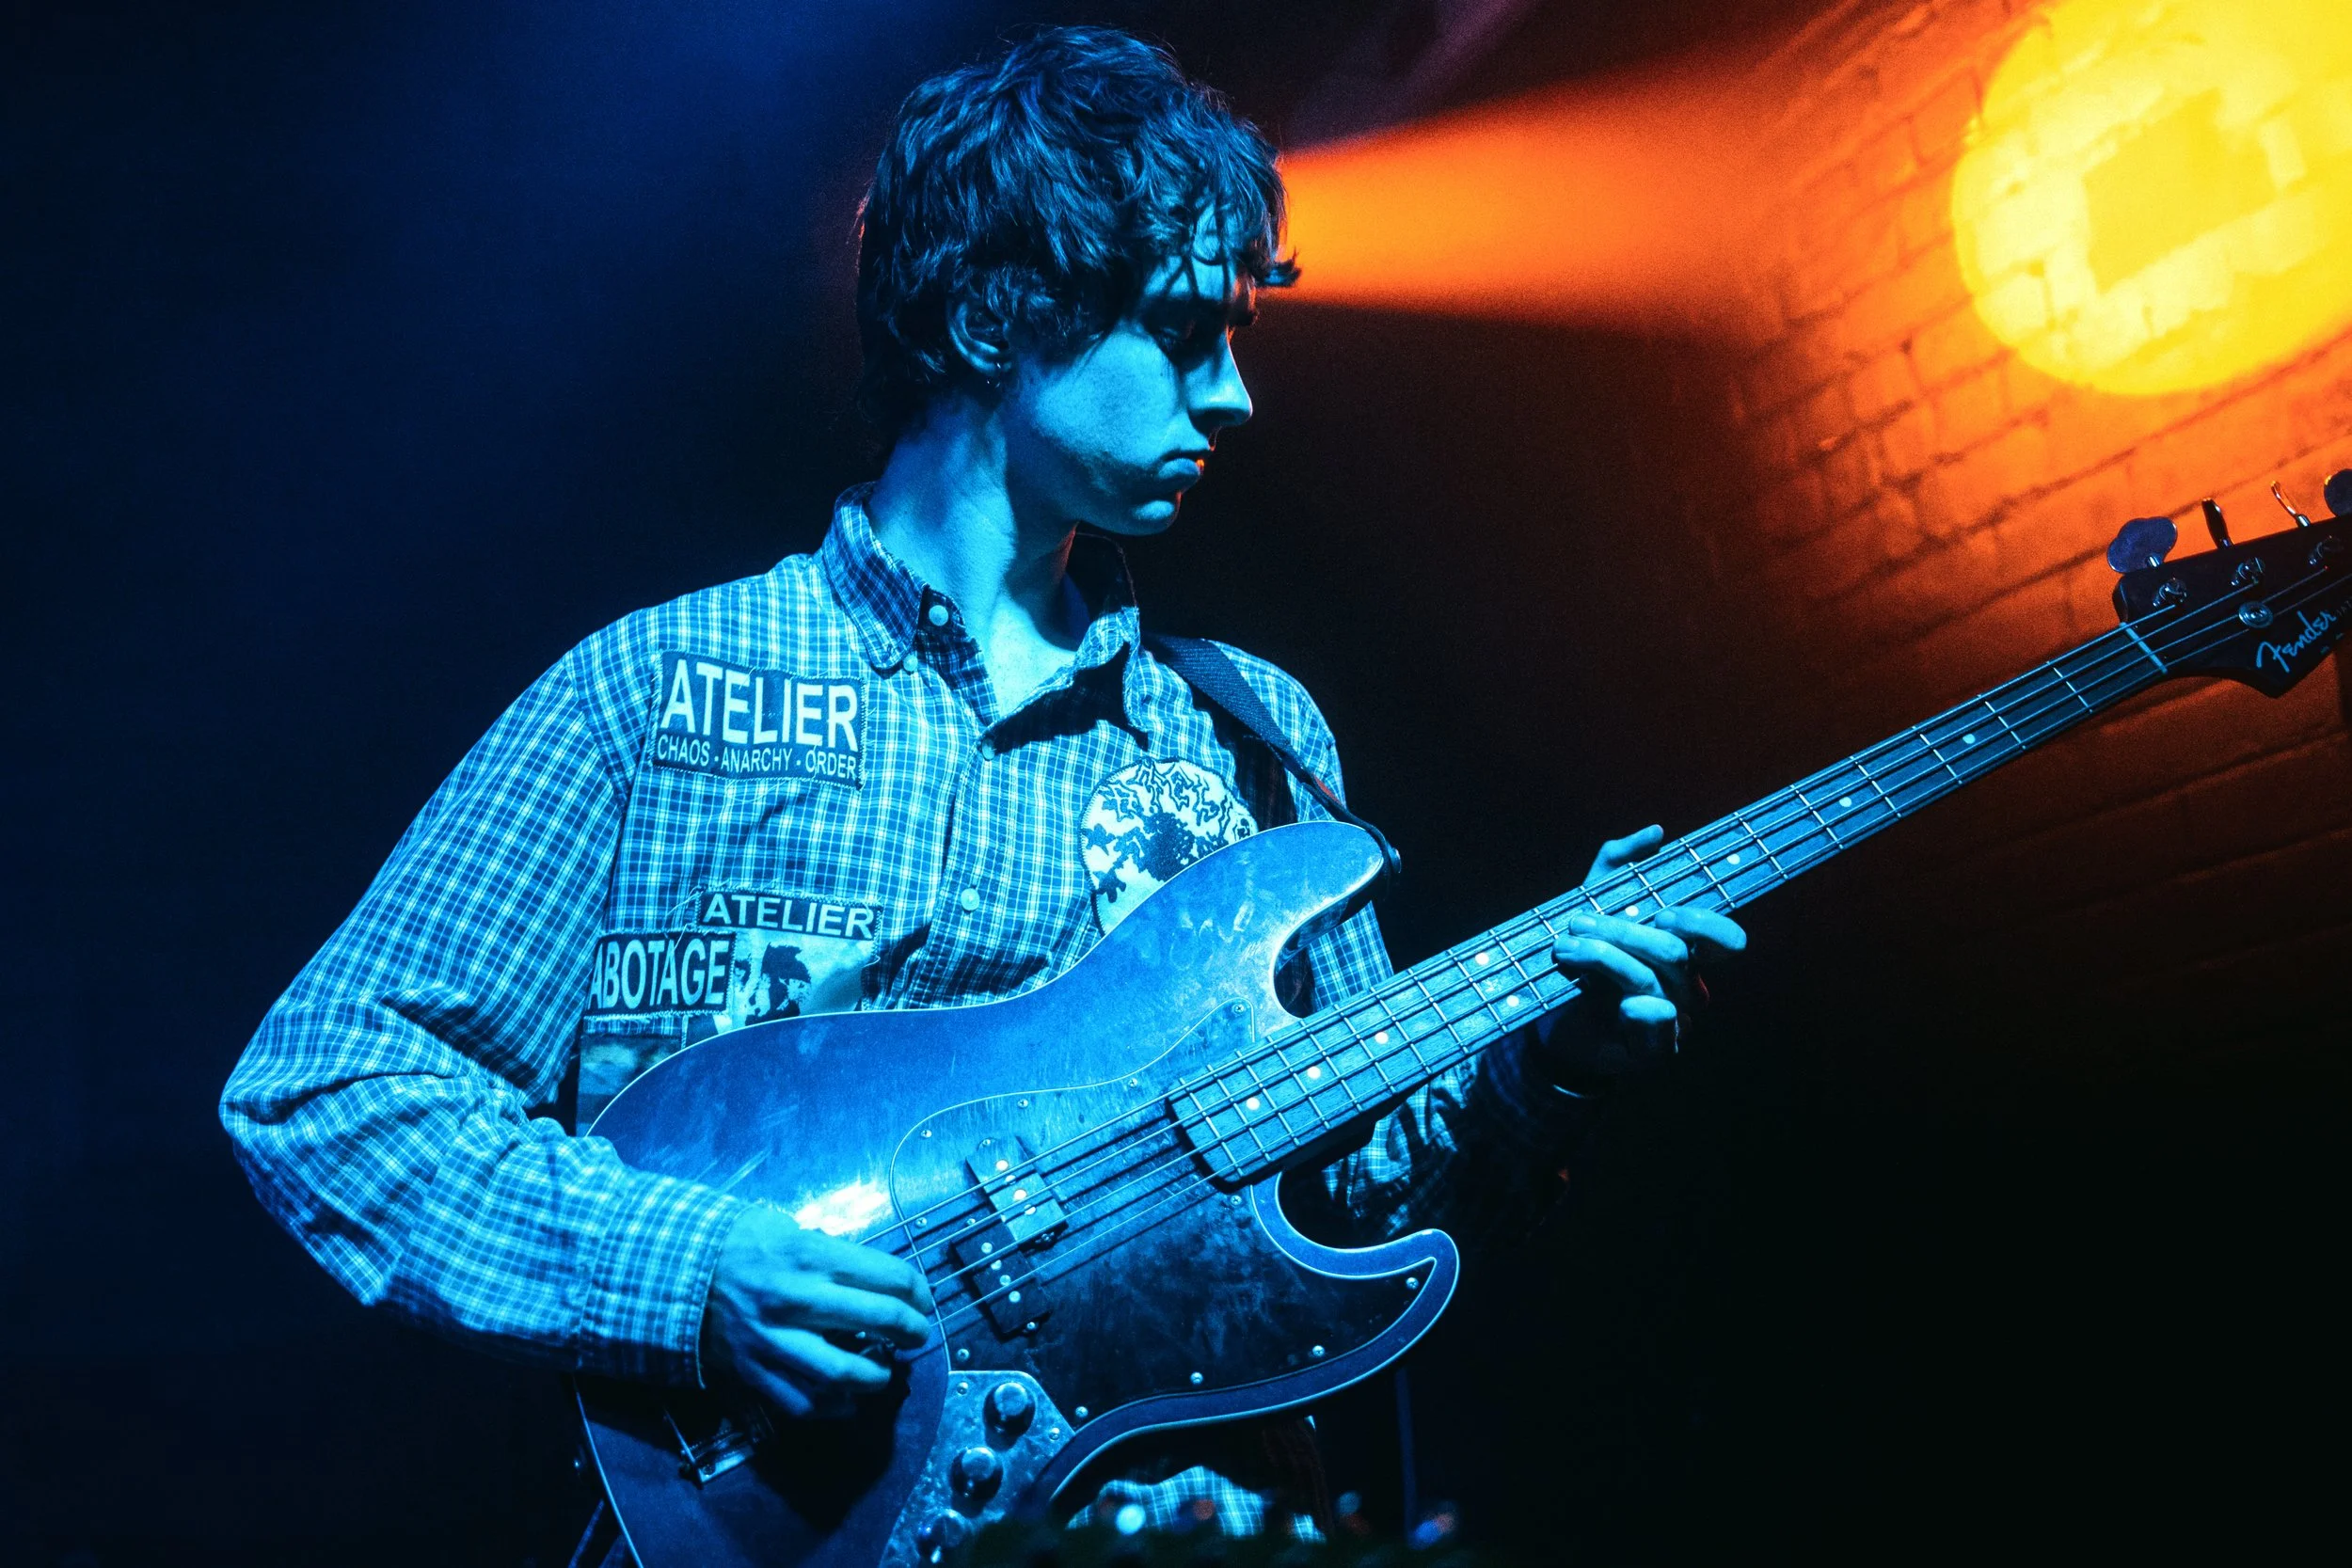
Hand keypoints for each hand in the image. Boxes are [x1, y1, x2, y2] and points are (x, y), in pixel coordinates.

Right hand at [700, 1205, 936, 1418]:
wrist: (672, 1271)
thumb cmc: (737, 1243)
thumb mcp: (788, 1228)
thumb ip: (832, 1252)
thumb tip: (875, 1277)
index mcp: (811, 1256)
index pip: (890, 1277)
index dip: (919, 1291)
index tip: (922, 1299)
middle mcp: (798, 1298)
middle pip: (881, 1319)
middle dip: (913, 1330)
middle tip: (918, 1334)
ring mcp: (775, 1340)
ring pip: (844, 1372)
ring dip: (876, 1376)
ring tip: (882, 1371)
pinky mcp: (754, 1370)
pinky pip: (802, 1402)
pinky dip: (832, 1408)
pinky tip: (844, 1399)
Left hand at [1543, 825, 1746, 1080]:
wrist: (1549, 1019)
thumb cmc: (1579, 958)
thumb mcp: (1591, 901)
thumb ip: (1618, 864)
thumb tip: (1656, 832)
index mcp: (1683, 951)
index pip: (1724, 939)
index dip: (1705, 924)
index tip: (1664, 913)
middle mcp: (1685, 985)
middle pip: (1675, 953)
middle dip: (1623, 932)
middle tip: (1577, 922)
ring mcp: (1673, 1020)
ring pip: (1653, 982)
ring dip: (1603, 959)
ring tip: (1561, 948)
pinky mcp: (1652, 1049)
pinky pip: (1658, 1029)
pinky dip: (1642, 1013)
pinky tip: (1620, 1005)